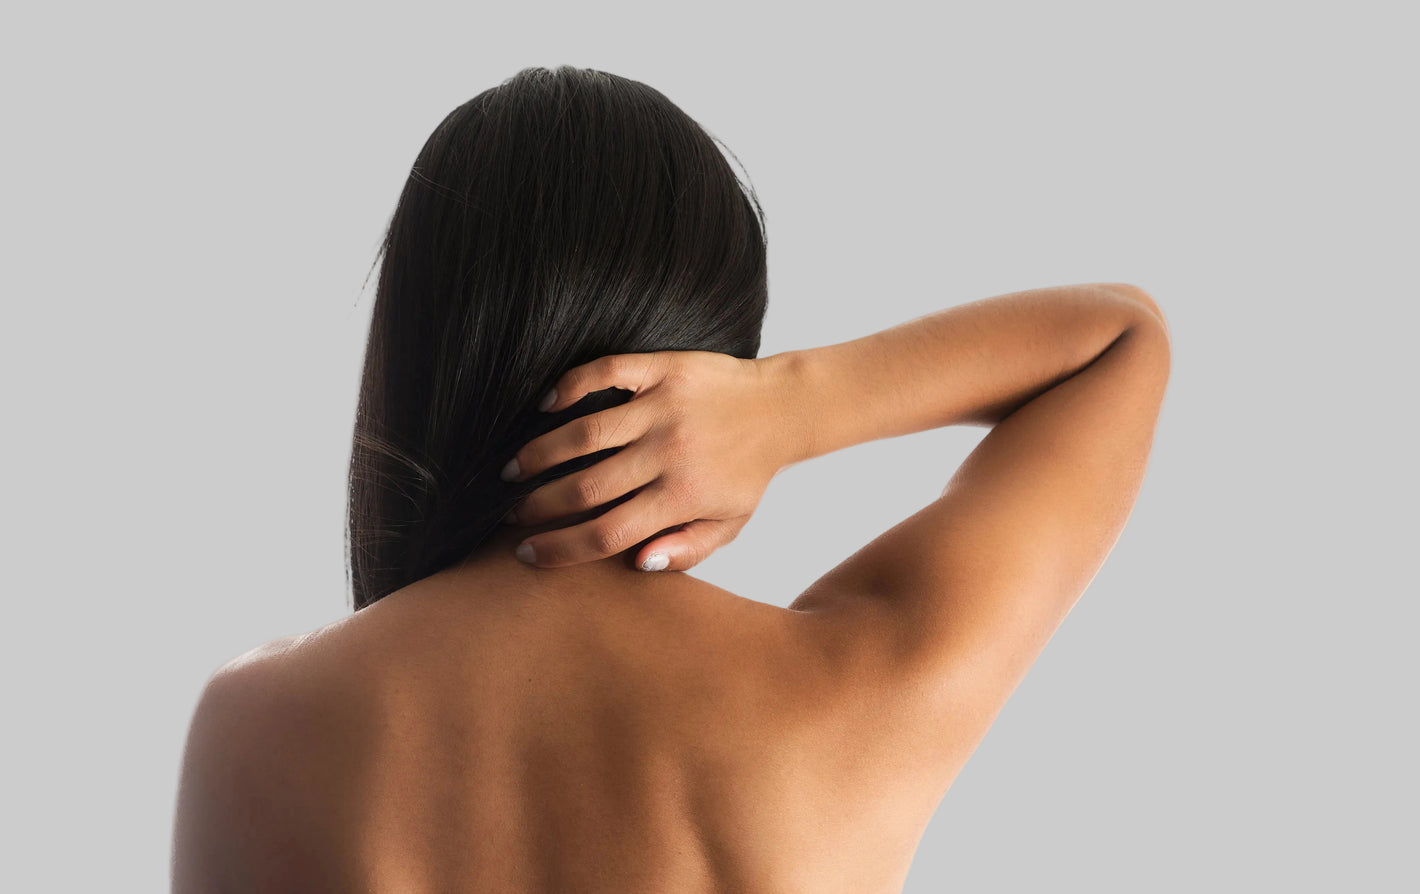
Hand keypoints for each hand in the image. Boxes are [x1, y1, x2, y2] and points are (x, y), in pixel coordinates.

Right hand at [502, 350, 793, 570]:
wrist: (783, 409)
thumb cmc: (746, 473)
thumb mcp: (729, 524)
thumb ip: (686, 549)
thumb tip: (637, 562)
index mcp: (682, 498)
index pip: (608, 534)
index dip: (560, 549)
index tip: (526, 553)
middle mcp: (669, 454)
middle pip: (587, 487)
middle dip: (538, 505)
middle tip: (509, 511)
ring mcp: (664, 408)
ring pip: (586, 432)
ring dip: (540, 452)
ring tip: (513, 468)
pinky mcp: (664, 369)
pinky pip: (606, 372)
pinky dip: (571, 385)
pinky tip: (547, 404)